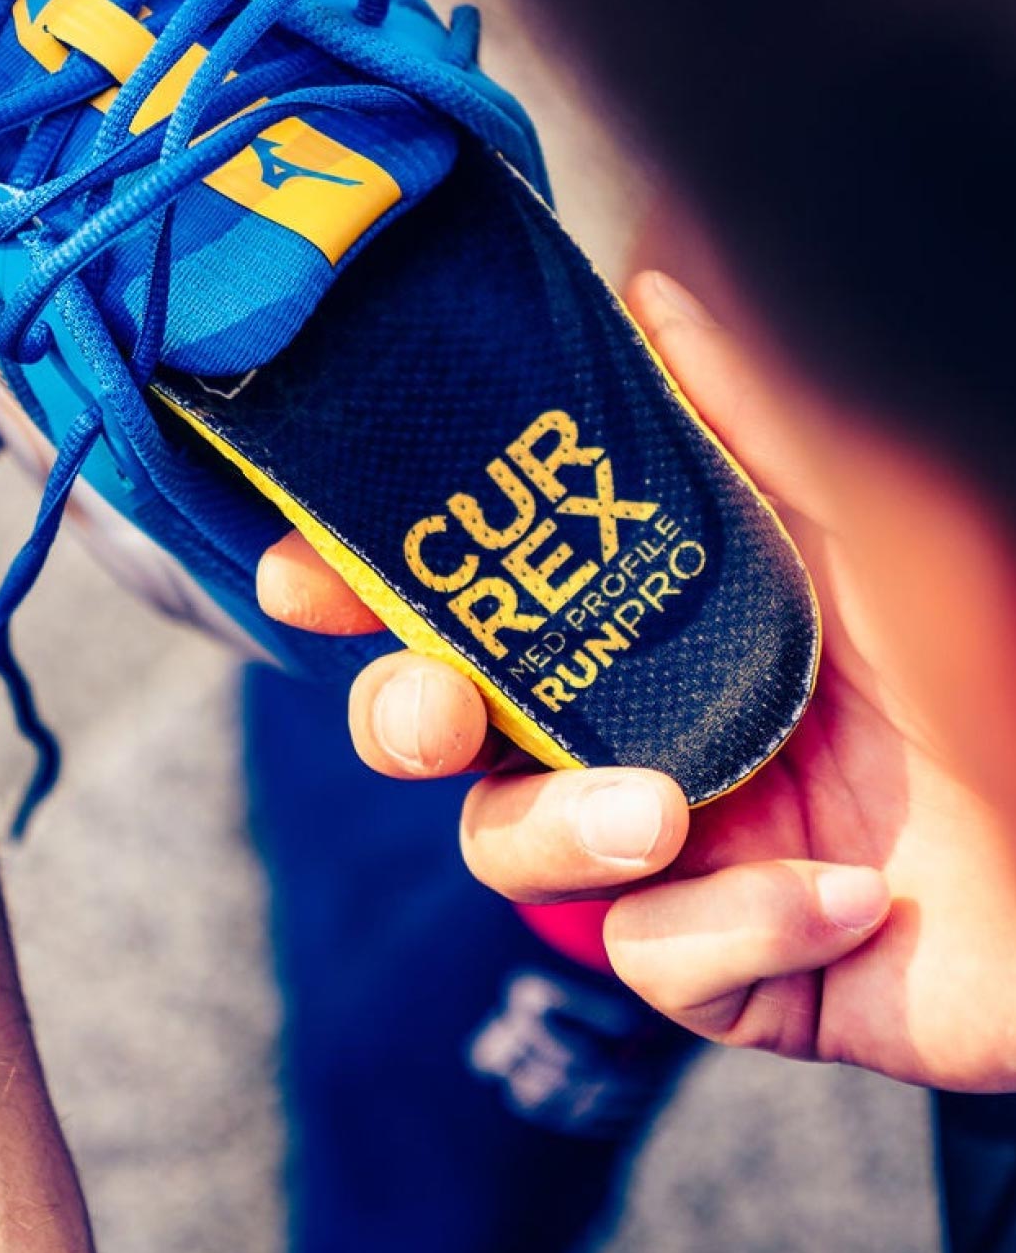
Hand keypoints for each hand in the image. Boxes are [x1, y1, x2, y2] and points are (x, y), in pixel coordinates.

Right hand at [258, 269, 1015, 1092]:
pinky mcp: (745, 971)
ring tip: (661, 814)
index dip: (375, 585)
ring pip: (519, 854)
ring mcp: (693, 854)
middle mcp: (654, 724)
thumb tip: (650, 281)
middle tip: (437, 714)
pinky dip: (735, 929)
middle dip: (408, 721)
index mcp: (663, 612)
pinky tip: (845, 897)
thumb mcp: (872, 509)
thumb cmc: (1005, 635)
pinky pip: (657, 965)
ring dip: (562, 833)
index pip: (480, 592)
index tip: (306, 572)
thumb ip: (758, 405)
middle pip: (455, 732)